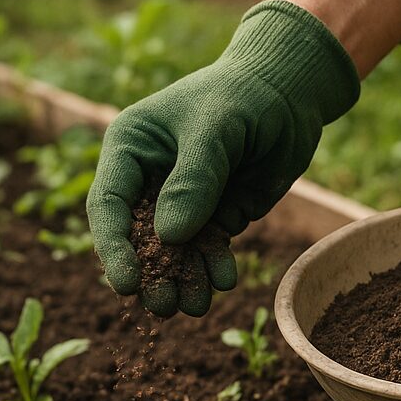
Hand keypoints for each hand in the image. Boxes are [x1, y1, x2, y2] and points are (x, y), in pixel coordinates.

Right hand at [86, 0, 358, 315]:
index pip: (109, 205)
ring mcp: (182, 201)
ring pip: (173, 252)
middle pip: (138, 238)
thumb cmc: (244, 95)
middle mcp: (149, 179)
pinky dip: (214, 268)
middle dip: (151, 274)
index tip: (127, 285)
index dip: (114, 248)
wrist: (292, 94)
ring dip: (182, 280)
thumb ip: (193, 180)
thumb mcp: (215, 130)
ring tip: (197, 306)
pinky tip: (224, 280)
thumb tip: (170, 236)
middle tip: (164, 306)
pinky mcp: (215, 215)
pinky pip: (208, 250)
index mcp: (130, 148)